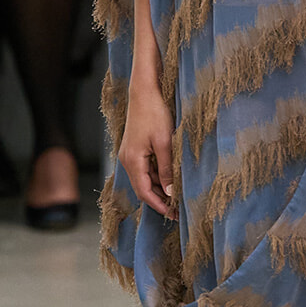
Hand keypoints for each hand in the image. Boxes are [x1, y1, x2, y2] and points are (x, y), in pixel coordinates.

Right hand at [118, 77, 176, 218]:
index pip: (144, 192)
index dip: (159, 205)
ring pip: (145, 179)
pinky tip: (170, 180)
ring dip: (159, 189)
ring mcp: (129, 155)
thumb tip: (171, 192)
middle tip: (178, 211)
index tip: (174, 214)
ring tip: (177, 198)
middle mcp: (127, 160)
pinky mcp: (134, 149)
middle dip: (160, 200)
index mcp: (132, 161)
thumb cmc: (154, 113)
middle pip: (143, 188)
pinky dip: (157, 177)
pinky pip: (145, 169)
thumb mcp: (164, 143)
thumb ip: (167, 169)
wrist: (144, 91)